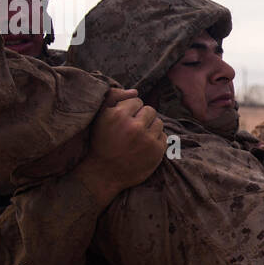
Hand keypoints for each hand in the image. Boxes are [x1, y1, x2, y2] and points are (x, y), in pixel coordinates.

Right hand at [72, 89, 166, 206]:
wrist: (103, 173)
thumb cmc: (101, 142)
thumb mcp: (99, 117)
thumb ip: (113, 97)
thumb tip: (135, 91)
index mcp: (119, 115)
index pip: (137, 100)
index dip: (131, 110)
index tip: (124, 120)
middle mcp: (134, 127)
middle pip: (150, 110)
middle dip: (142, 117)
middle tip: (132, 129)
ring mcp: (147, 140)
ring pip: (158, 122)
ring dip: (150, 127)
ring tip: (138, 137)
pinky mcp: (157, 151)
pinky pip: (163, 136)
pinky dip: (155, 140)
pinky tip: (144, 146)